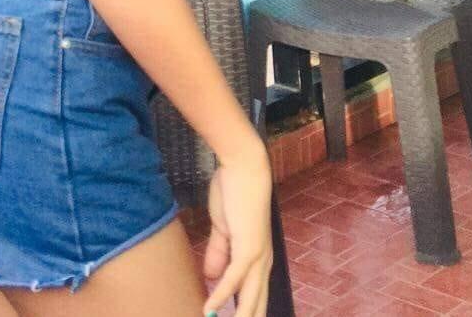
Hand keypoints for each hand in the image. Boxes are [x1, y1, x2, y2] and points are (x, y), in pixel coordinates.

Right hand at [202, 147, 273, 316]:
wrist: (244, 169)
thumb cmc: (234, 192)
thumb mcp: (223, 226)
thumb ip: (219, 252)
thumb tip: (212, 277)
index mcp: (258, 258)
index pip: (254, 296)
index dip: (244, 313)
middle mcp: (262, 263)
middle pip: (256, 305)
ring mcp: (257, 258)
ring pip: (249, 300)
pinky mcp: (248, 249)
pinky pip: (233, 280)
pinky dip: (220, 296)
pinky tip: (209, 309)